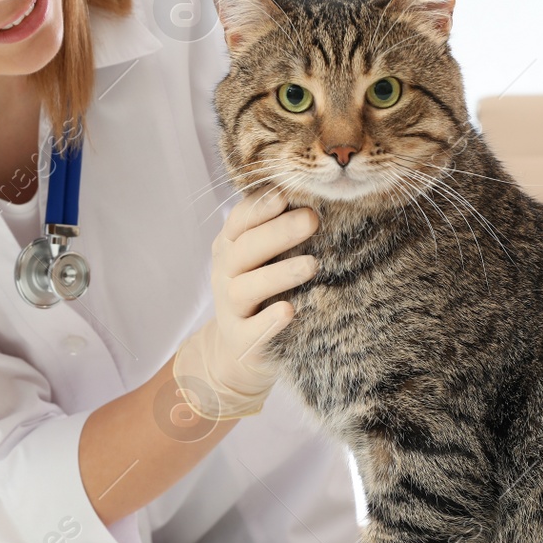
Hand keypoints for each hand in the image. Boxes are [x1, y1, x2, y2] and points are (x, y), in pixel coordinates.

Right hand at [174, 190, 318, 419]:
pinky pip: (251, 331)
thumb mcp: (264, 256)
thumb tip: (317, 196)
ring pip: (245, 288)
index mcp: (230, 246)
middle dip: (277, 233)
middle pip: (244, 249)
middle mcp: (225, 274)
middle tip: (311, 220)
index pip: (239, 221)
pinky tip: (288, 311)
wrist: (241, 347)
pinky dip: (268, 322)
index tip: (285, 195)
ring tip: (311, 265)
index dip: (259, 207)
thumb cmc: (264, 289)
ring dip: (277, 275)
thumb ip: (278, 229)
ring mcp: (230, 308)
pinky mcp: (240, 340)